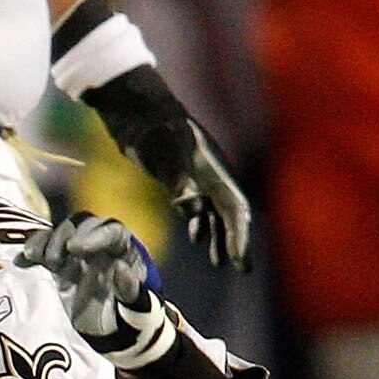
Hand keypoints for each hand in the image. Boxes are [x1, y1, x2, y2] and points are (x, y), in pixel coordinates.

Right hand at [18, 215, 173, 367]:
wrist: (113, 336)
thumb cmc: (130, 321)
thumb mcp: (136, 312)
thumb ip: (130, 291)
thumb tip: (120, 267)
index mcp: (124, 252)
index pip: (112, 231)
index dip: (94, 235)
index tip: (74, 249)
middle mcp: (101, 246)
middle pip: (82, 225)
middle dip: (66, 236)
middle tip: (56, 259)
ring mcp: (78, 254)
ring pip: (61, 233)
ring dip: (48, 243)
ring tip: (46, 262)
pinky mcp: (59, 264)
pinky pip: (43, 247)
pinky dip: (32, 252)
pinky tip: (22, 262)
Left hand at [82, 66, 255, 269]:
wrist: (136, 109)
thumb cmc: (153, 128)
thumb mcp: (167, 154)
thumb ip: (180, 182)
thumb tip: (194, 210)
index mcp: (214, 170)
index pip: (235, 209)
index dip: (239, 236)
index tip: (239, 261)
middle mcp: (211, 175)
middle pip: (230, 213)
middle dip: (235, 241)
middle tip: (241, 268)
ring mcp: (196, 176)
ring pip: (215, 212)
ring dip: (218, 236)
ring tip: (218, 261)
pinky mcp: (180, 177)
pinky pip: (198, 206)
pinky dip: (201, 223)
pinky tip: (196, 237)